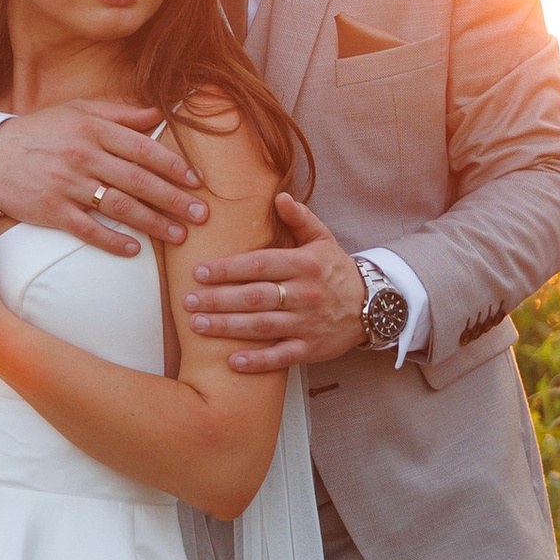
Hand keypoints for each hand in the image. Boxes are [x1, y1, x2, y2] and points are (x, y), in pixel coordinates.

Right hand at [0, 101, 208, 256]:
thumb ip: (119, 114)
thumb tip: (158, 115)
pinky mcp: (52, 211)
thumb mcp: (78, 111)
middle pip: (138, 181)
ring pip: (119, 207)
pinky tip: (134, 251)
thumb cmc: (42, 131)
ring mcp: (67, 185)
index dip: (173, 166)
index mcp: (93, 130)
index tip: (196, 181)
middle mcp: (83, 157)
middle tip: (201, 214)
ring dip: (153, 224)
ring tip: (179, 235)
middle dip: (174, 199)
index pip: (143, 149)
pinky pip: (88, 230)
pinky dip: (113, 242)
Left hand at [186, 193, 370, 374]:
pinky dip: (257, 361)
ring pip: (262, 326)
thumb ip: (300, 218)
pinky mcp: (311, 349)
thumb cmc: (336, 270)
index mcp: (305, 264)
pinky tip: (232, 362)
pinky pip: (281, 357)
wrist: (373, 306)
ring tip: (198, 325)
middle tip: (187, 301)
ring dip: (228, 327)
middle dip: (218, 299)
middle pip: (255, 297)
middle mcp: (305, 294)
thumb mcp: (323, 239)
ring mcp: (308, 324)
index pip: (259, 265)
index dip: (228, 269)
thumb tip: (280, 197)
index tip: (199, 272)